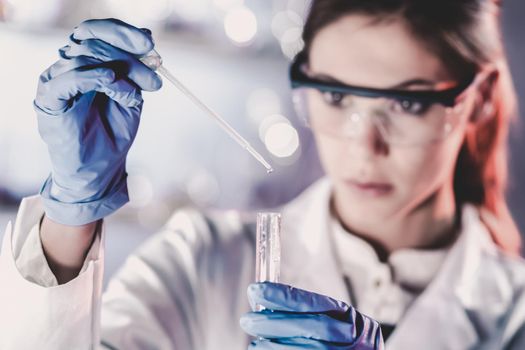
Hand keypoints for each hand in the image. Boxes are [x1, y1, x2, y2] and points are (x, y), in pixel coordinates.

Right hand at [35, 18, 161, 225]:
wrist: (98, 171)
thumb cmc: (112, 136)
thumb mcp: (132, 100)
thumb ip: (135, 75)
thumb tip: (149, 48)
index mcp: (88, 64)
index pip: (99, 32)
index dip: (124, 32)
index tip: (150, 42)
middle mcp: (70, 68)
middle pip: (92, 40)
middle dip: (127, 52)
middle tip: (151, 68)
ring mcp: (57, 81)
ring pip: (83, 55)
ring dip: (117, 67)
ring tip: (137, 90)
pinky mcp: (50, 99)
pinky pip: (69, 78)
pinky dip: (93, 75)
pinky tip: (112, 79)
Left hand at [240, 282, 383, 348]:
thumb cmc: (346, 345)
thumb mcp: (340, 326)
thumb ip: (310, 316)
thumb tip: (266, 306)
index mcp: (354, 321)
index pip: (317, 304)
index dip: (285, 296)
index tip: (257, 290)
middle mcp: (354, 340)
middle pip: (315, 328)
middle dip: (277, 322)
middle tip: (247, 319)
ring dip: (275, 346)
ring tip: (253, 343)